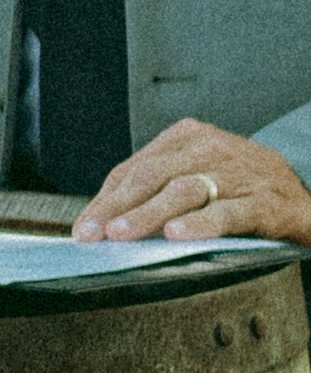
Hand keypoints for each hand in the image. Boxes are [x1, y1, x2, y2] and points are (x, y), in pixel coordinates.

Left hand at [74, 122, 310, 248]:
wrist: (303, 197)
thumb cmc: (241, 186)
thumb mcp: (198, 173)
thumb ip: (156, 187)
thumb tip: (104, 217)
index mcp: (189, 137)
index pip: (135, 168)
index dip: (105, 199)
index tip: (84, 227)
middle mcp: (210, 149)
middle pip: (152, 176)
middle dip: (116, 207)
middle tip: (93, 233)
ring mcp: (238, 174)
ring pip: (183, 191)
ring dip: (147, 214)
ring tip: (122, 233)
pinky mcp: (263, 201)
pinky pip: (226, 213)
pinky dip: (198, 224)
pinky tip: (176, 235)